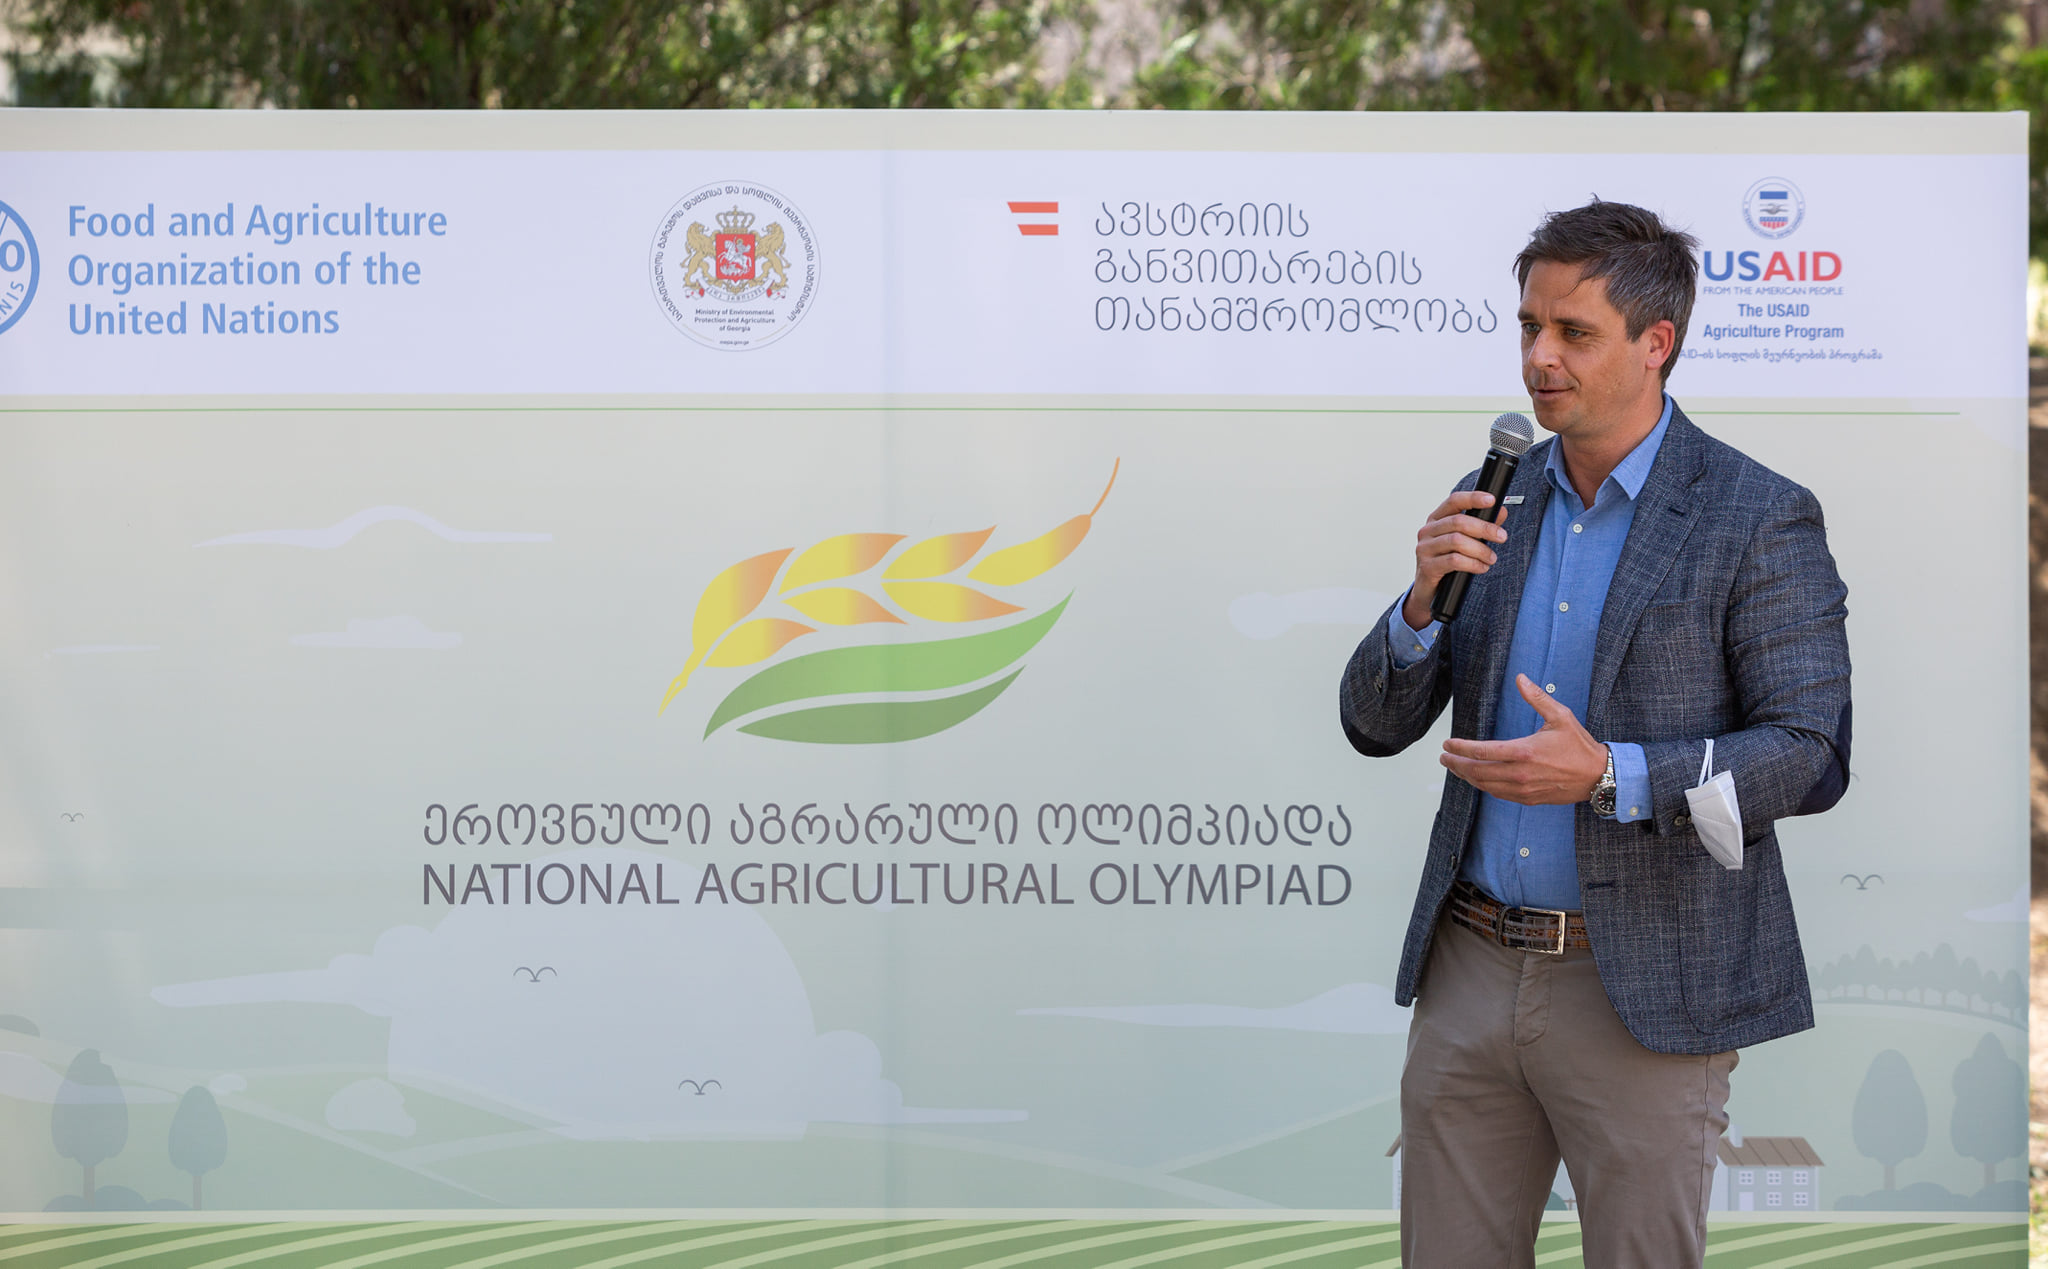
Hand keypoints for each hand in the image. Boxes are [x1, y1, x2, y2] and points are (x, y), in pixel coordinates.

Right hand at [1403, 490, 1509, 629]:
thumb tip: (1501, 511)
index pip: (1454, 501)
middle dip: (1485, 528)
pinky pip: (1454, 561)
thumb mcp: (1465, 542)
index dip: (1473, 498)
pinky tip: (1481, 567)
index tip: (1492, 500)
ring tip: (1491, 558)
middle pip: (1458, 522)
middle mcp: (1427, 531)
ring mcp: (1424, 549)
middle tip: (1502, 536)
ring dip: (1480, 550)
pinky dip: (1473, 564)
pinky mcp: (1427, 567)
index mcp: (1436, 520)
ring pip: (1457, 541)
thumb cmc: (1447, 562)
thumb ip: (1482, 526)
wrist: (1429, 591)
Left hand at [1440, 674, 1607, 804]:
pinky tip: (1476, 778)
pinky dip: (1482, 786)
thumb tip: (1521, 678)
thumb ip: (1537, 698)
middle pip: (1477, 771)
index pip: (1483, 752)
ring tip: (1454, 766)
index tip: (1447, 743)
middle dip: (1456, 764)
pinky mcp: (1528, 798)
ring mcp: (1523, 789)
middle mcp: (1521, 774)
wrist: (1598, 776)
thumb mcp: (1560, 716)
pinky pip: (1498, 794)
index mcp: (1525, 752)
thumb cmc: (1579, 746)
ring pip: (1485, 785)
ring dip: (1466, 776)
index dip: (1461, 748)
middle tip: (1443, 756)